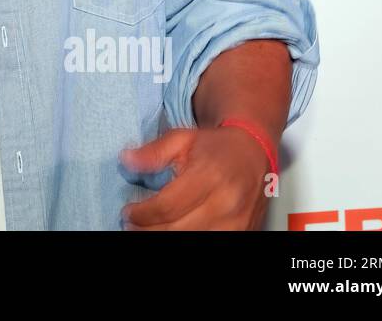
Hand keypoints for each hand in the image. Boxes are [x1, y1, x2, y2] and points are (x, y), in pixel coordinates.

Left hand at [119, 125, 273, 229]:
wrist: (255, 151)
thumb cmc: (216, 146)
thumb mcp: (182, 138)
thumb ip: (154, 152)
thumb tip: (126, 160)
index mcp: (209, 177)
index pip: (168, 206)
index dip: (143, 214)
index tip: (128, 212)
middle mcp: (227, 203)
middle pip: (178, 230)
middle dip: (148, 230)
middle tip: (131, 226)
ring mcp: (238, 222)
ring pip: (194, 240)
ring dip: (164, 239)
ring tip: (147, 230)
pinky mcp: (245, 232)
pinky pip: (211, 242)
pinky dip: (187, 239)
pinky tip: (171, 231)